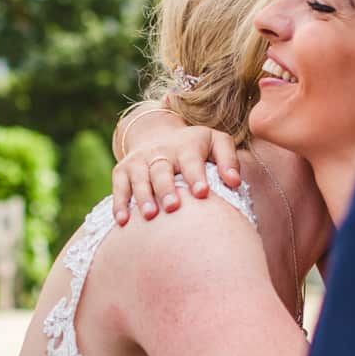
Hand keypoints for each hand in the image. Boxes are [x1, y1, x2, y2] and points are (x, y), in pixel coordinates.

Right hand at [110, 110, 239, 225]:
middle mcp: (160, 151)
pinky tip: (123, 221)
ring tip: (150, 216)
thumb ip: (229, 160)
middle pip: (162, 170)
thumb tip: (235, 182)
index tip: (202, 193)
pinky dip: (119, 203)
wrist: (156, 134)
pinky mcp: (122, 170)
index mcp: (186, 145)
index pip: (191, 160)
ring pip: (140, 178)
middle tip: (174, 206)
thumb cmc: (195, 148)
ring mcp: (139, 160)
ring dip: (143, 196)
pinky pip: (119, 186)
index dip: (195, 175)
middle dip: (166, 188)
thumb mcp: (216, 143)